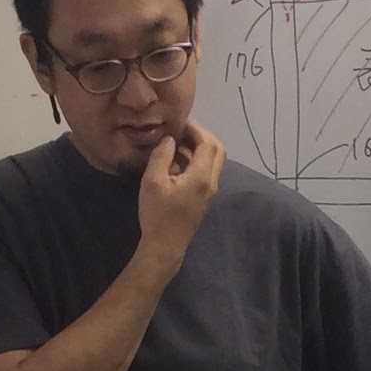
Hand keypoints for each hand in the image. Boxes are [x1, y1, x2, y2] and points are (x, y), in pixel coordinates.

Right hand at [136, 120, 223, 265]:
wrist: (165, 247)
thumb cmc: (158, 214)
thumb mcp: (153, 181)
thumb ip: (162, 155)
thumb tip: (170, 139)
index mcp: (202, 176)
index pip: (208, 143)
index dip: (196, 128)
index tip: (179, 123)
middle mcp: (211, 183)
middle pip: (217, 150)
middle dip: (201, 137)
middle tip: (181, 132)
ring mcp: (210, 192)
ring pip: (213, 162)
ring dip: (198, 149)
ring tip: (175, 145)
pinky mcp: (204, 199)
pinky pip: (206, 173)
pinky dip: (195, 162)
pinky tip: (176, 162)